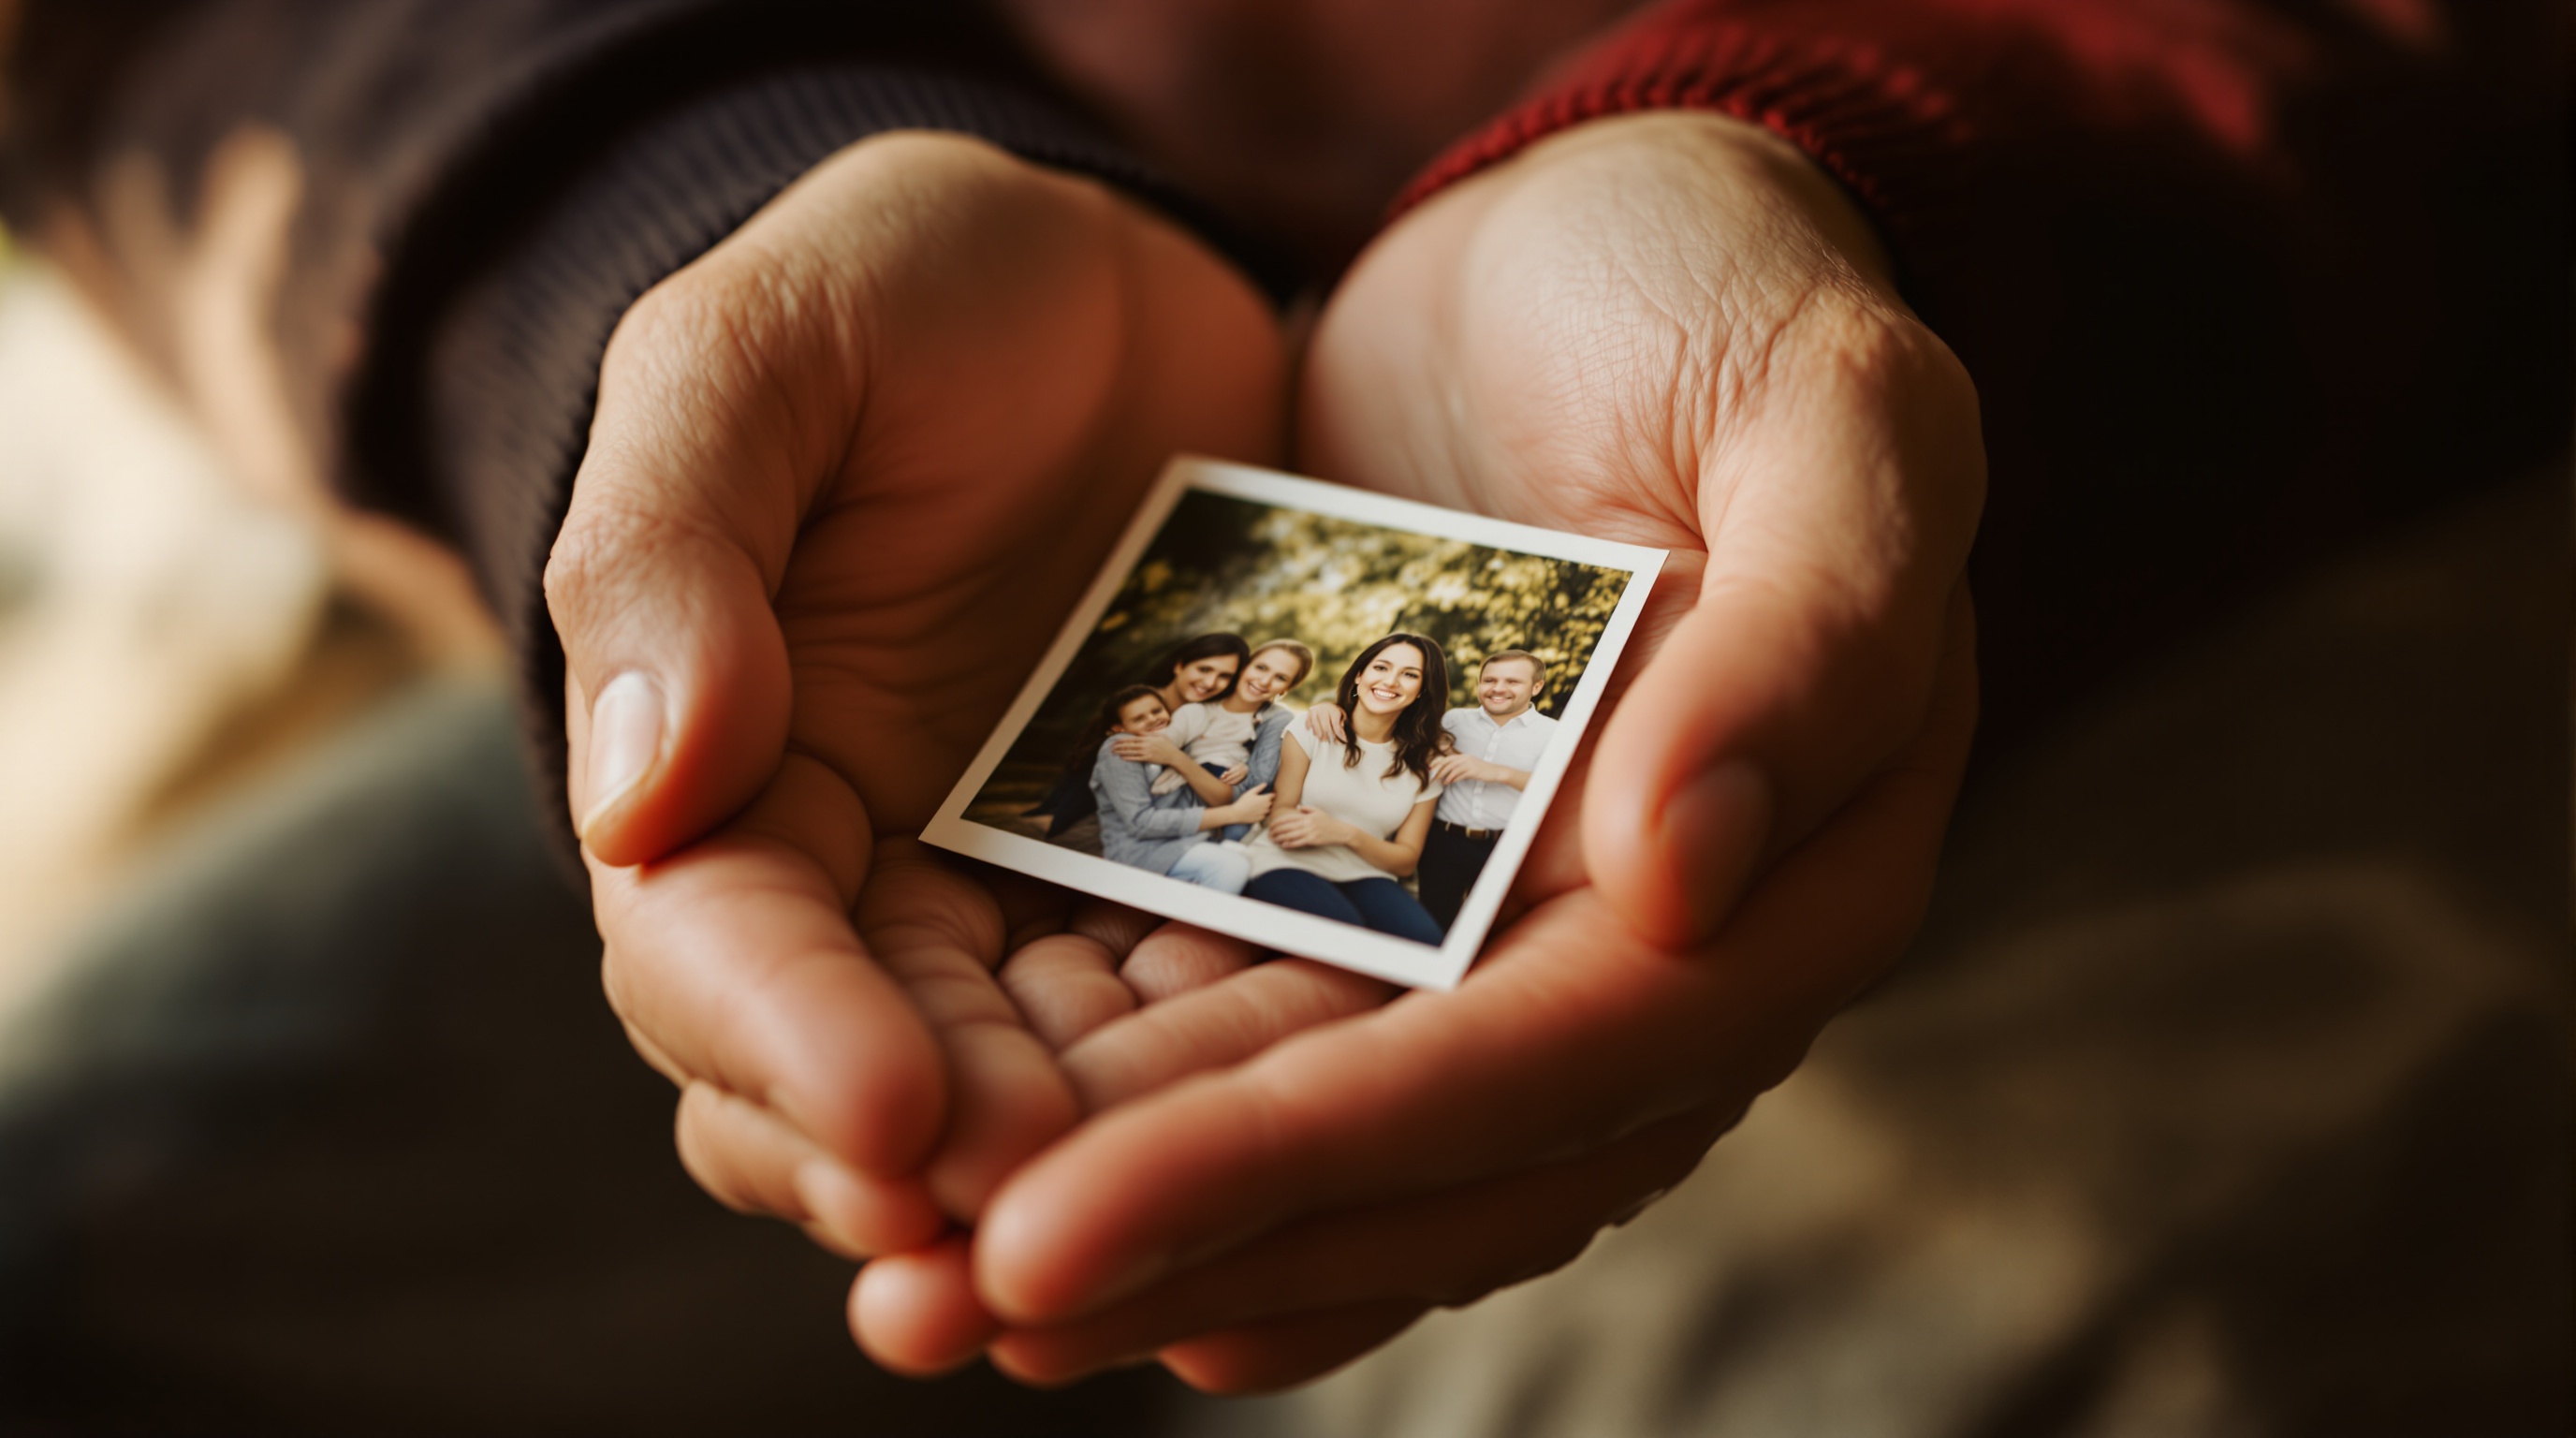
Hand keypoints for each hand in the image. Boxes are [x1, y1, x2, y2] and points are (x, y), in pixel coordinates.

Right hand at [550, 133, 1310, 1292]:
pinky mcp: (1183, 873)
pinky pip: (1205, 1001)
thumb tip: (635, 798)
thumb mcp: (759, 358)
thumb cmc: (897, 287)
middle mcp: (868, 874)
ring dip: (1100, 1163)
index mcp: (724, 776)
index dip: (790, 1045)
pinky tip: (1316, 1106)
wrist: (1097, 269)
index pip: (717, 955)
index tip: (896, 1112)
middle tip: (1050, 1224)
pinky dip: (1238, 1068)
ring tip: (1188, 1217)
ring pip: (1045, 1079)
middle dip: (956, 1159)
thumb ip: (671, 555)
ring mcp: (1031, 891)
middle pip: (875, 1071)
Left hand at [945, 112, 1984, 1387]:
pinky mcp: (1394, 891)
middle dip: (1193, 1234)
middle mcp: (1653, 959)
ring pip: (1338, 1141)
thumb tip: (1685, 882)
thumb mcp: (1830, 416)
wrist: (1592, 245)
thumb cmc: (1731, 299)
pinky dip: (1151, 1121)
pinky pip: (1276, 1042)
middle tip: (964, 1298)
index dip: (1320, 1161)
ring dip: (1150, 1228)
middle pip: (1427, 1164)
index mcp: (1791, 882)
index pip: (1548, 1069)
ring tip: (934, 1294)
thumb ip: (1811, 636)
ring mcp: (1514, 940)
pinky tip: (1001, 1184)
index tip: (1080, 1226)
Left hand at [1112, 733, 1190, 768]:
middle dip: (1119, 745)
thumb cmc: (1167, 744)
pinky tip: (1122, 758)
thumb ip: (1148, 734)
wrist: (1173, 755)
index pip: (1132, 738)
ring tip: (1114, 752)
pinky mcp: (1148, 759)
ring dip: (1121, 751)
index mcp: (1147, 738)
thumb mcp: (1159, 735)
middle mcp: (1145, 744)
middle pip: (1129, 744)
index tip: (1115, 740)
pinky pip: (1136, 758)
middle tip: (1111, 747)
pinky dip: (1129, 758)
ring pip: (1131, 751)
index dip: (1122, 739)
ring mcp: (1146, 752)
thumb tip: (1139, 732)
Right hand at [1213, 785, 1272, 827]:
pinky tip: (1255, 812)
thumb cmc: (1243, 801)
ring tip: (1257, 806)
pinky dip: (1262, 813)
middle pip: (1271, 802)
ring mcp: (1264, 813)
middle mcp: (1266, 806)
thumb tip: (1266, 783)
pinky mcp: (1261, 818)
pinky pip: (1264, 815)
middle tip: (1260, 800)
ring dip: (1265, 807)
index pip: (1272, 795)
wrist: (1237, 813)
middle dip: (1267, 801)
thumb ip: (1259, 788)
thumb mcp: (1251, 792)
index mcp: (1265, 799)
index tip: (1267, 794)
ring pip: (1268, 809)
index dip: (1270, 794)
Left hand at [1263, 804, 1349, 850]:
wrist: (1341, 831)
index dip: (1278, 822)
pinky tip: (1284, 845)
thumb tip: (1298, 807)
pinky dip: (1290, 844)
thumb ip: (1308, 808)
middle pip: (1287, 827)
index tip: (1271, 825)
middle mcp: (1307, 824)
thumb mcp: (1319, 811)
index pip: (1288, 819)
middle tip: (1269, 834)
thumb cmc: (1329, 821)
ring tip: (1274, 840)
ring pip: (1291, 836)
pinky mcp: (1313, 840)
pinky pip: (1299, 843)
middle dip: (1276, 831)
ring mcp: (1310, 833)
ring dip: (1281, 838)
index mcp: (1307, 816)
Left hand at [1427, 752, 1504, 786]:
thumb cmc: (1482, 771)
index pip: (1447, 758)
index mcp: (1464, 756)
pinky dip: (1453, 779)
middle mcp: (1465, 758)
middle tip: (1433, 777)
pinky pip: (1460, 774)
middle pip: (1448, 763)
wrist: (1496, 772)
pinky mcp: (1473, 771)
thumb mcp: (1470, 767)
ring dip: (1445, 776)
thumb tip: (1449, 776)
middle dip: (1439, 770)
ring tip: (1441, 782)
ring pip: (1453, 769)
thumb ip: (1460, 769)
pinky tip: (1449, 783)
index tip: (1431, 770)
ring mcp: (1470, 764)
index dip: (1438, 764)